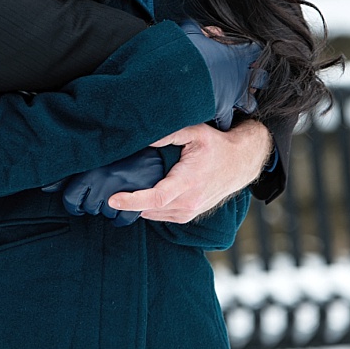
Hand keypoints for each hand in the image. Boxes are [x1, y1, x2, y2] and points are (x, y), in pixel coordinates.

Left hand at [42, 148, 166, 225]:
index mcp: (93, 168)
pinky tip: (124, 207)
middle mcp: (107, 181)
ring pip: (106, 213)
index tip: (78, 201)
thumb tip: (45, 187)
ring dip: (109, 208)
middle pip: (89, 207)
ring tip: (115, 194)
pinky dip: (124, 217)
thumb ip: (69, 172)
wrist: (160, 143)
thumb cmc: (127, 147)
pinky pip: (125, 220)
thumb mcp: (96, 153)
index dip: (73, 202)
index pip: (70, 199)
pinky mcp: (145, 201)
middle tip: (102, 191)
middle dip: (93, 202)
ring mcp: (126, 192)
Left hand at [108, 118, 272, 223]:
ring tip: (124, 194)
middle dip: (129, 205)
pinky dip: (151, 209)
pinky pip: (164, 216)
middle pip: (151, 209)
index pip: (156, 198)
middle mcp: (189, 201)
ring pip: (156, 215)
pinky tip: (144, 197)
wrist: (240, 163)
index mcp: (189, 182)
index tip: (113, 199)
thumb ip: (170, 134)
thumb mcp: (196, 132)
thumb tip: (146, 137)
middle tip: (110, 194)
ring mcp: (190, 211)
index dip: (132, 201)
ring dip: (139, 207)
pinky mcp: (190, 214)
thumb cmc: (217, 146)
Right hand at [179, 20, 262, 128]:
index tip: (248, 55)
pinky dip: (223, 121)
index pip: (257, 51)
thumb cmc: (187, 51)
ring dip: (244, 102)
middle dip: (255, 79)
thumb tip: (210, 31)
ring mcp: (234, 93)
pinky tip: (217, 118)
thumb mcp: (194, 34)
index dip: (254, 53)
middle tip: (244, 78)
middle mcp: (241, 75)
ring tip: (234, 99)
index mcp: (237, 54)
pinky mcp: (223, 108)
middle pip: (260, 78)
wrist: (178, 74)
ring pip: (250, 103)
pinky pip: (227, 120)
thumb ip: (205, 32)